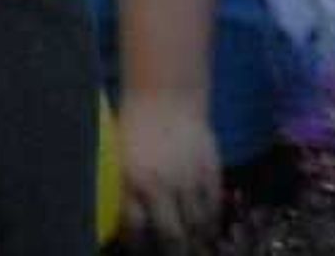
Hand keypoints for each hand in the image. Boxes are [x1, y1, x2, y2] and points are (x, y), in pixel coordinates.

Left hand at [116, 89, 223, 247]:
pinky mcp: (210, 172)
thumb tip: (131, 221)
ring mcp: (188, 180)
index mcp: (130, 180)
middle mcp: (160, 184)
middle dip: (173, 251)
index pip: (136, 227)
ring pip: (197, 225)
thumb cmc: (134, 125)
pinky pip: (214, 207)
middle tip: (174, 255)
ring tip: (193, 248)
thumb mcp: (120, 157)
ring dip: (196, 241)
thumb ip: (126, 190)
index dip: (140, 245)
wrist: (165, 95)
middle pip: (172, 234)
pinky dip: (211, 222)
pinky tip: (206, 228)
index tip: (142, 250)